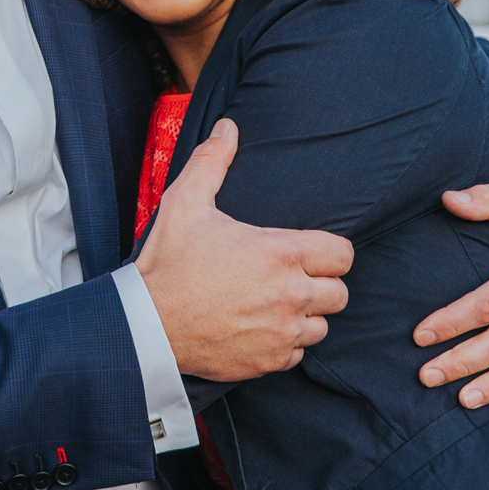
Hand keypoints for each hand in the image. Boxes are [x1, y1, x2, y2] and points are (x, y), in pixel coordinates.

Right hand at [136, 118, 353, 380]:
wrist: (146, 324)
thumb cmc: (168, 262)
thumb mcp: (186, 202)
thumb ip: (212, 161)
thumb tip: (228, 127)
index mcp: (280, 254)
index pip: (342, 255)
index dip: (329, 251)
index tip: (307, 252)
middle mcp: (290, 295)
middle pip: (340, 293)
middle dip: (321, 284)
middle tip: (291, 277)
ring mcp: (281, 333)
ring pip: (322, 326)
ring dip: (305, 315)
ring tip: (275, 303)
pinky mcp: (268, 361)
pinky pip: (297, 353)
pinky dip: (284, 342)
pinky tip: (259, 327)